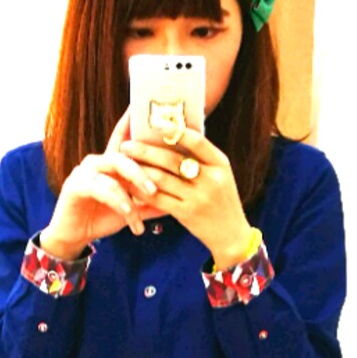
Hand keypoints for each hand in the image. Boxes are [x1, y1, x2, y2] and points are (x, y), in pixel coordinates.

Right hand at [41, 109, 159, 257]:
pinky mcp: (76, 185)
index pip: (123, 138)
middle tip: (158, 187)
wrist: (74, 236)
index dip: (131, 121)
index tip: (143, 106)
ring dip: (134, 185)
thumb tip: (178, 200)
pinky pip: (103, 189)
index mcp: (110, 163)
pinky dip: (120, 203)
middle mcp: (97, 161)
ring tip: (149, 201)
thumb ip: (151, 203)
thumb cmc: (102, 218)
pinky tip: (131, 217)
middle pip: (124, 154)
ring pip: (114, 168)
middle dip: (144, 168)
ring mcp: (85, 171)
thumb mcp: (132, 210)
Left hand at [120, 129, 253, 269]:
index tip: (155, 122)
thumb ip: (202, 158)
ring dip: (140, 170)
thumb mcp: (220, 176)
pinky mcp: (187, 214)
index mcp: (220, 164)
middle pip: (172, 160)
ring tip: (125, 164)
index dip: (174, 130)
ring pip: (161, 179)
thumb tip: (172, 136)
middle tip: (126, 146)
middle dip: (145, 151)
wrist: (232, 235)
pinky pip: (159, 199)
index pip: (196, 141)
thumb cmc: (222, 201)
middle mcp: (210, 179)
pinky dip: (143, 191)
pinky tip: (131, 186)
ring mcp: (198, 198)